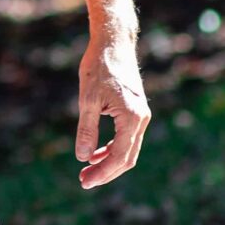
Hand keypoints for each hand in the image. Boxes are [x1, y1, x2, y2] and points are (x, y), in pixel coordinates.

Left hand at [75, 33, 149, 189]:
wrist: (113, 43)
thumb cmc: (98, 67)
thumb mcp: (87, 100)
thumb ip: (86, 130)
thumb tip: (82, 157)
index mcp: (131, 118)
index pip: (119, 157)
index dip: (102, 173)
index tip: (84, 181)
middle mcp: (141, 120)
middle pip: (127, 158)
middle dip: (106, 172)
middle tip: (83, 181)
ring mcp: (141, 116)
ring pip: (128, 150)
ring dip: (109, 163)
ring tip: (87, 170)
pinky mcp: (136, 111)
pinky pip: (127, 139)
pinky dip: (112, 149)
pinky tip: (95, 153)